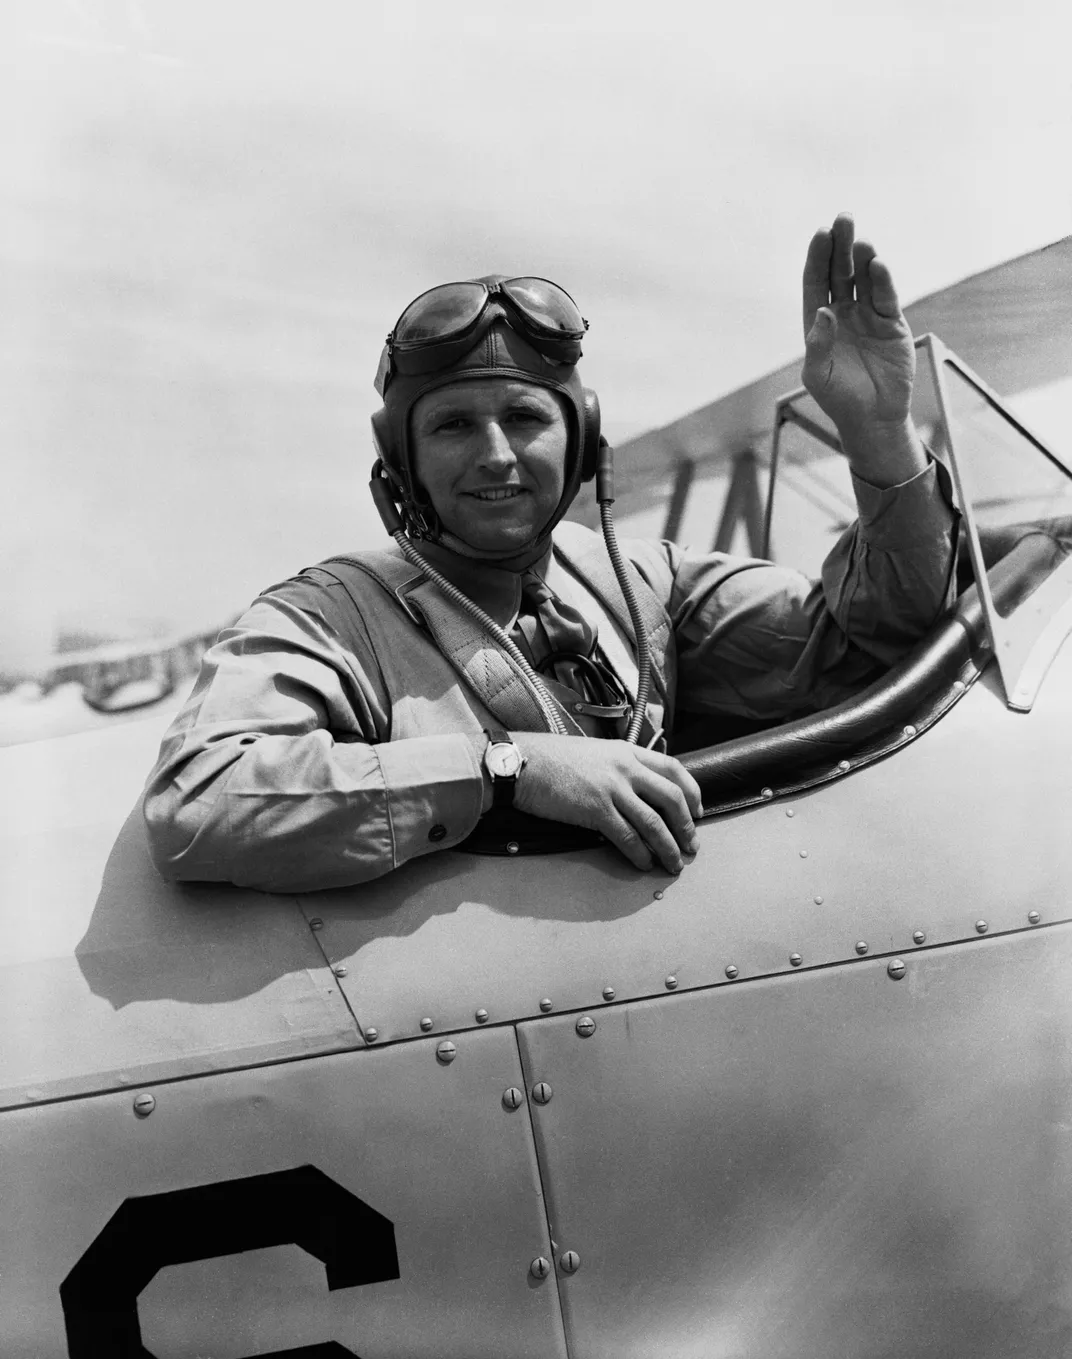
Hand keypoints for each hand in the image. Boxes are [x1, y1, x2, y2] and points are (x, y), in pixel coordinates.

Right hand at [512, 734, 701, 873]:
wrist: (522, 762)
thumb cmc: (551, 758)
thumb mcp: (595, 752)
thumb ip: (619, 766)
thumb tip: (636, 790)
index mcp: (627, 752)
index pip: (674, 768)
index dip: (692, 792)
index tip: (698, 811)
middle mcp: (625, 768)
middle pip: (672, 797)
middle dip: (686, 825)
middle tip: (691, 845)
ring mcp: (612, 789)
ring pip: (654, 822)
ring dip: (668, 847)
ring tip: (673, 864)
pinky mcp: (595, 810)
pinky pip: (627, 836)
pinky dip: (639, 854)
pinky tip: (643, 863)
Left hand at [801, 213, 924, 486]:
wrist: (872, 418)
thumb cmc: (838, 398)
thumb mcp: (817, 374)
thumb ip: (817, 343)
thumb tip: (823, 312)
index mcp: (819, 321)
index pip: (815, 282)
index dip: (817, 257)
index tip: (819, 234)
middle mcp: (843, 312)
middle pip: (840, 271)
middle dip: (840, 246)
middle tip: (843, 219)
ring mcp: (868, 315)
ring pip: (864, 279)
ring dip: (862, 258)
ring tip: (861, 241)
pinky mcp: (891, 323)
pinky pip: (886, 296)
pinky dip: (882, 280)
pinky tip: (878, 265)